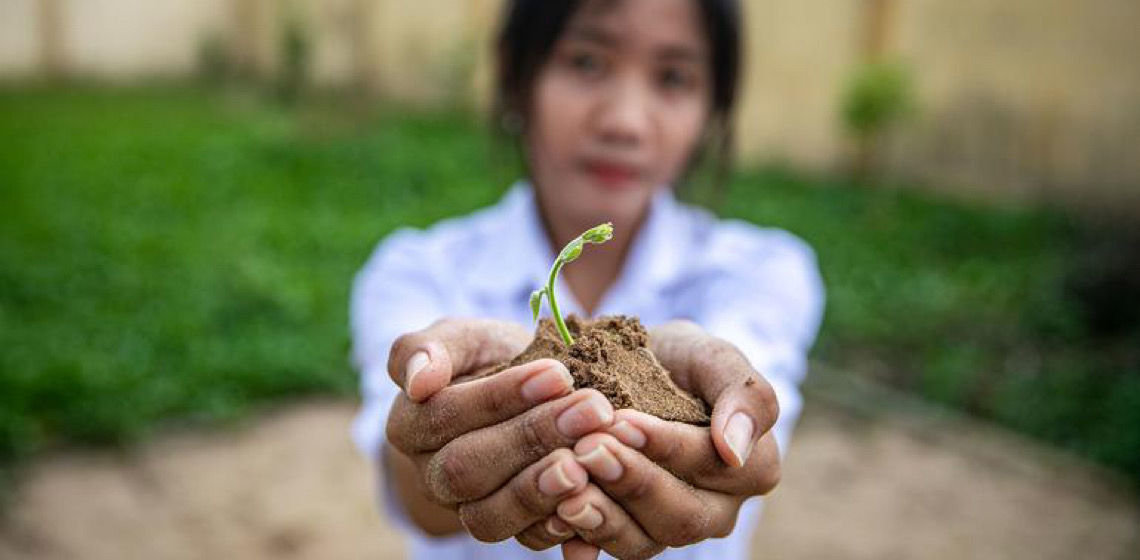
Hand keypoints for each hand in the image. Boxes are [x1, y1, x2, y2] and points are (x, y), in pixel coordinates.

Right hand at [384, 318, 616, 542]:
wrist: (529, 395)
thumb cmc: (491, 358)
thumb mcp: (463, 338)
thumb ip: (427, 348)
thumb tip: (418, 381)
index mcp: (410, 425)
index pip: (445, 414)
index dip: (500, 397)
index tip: (558, 373)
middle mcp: (432, 475)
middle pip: (467, 469)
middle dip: (532, 437)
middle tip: (592, 410)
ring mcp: (467, 509)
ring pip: (490, 516)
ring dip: (543, 488)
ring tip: (590, 458)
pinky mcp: (508, 529)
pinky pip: (525, 540)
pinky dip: (559, 526)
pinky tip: (593, 499)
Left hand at [531, 320, 782, 559]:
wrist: (626, 370)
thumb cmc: (677, 360)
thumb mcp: (711, 357)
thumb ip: (744, 393)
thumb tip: (735, 449)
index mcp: (751, 467)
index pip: (715, 466)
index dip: (668, 446)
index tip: (623, 421)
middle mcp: (716, 509)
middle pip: (681, 515)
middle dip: (632, 481)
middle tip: (587, 448)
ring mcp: (668, 527)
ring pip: (643, 541)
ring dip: (603, 514)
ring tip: (568, 483)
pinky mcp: (626, 535)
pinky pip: (606, 548)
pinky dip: (580, 536)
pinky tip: (555, 512)